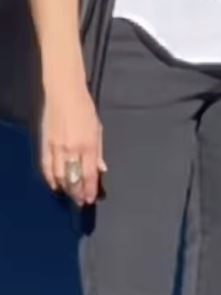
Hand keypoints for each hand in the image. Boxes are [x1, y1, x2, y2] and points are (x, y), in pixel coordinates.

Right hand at [41, 83, 105, 205]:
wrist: (64, 93)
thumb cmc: (84, 108)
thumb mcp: (98, 128)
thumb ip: (98, 151)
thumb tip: (101, 169)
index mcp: (88, 145)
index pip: (89, 174)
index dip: (89, 189)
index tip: (90, 199)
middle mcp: (72, 149)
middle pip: (73, 179)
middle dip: (77, 193)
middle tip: (80, 201)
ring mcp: (56, 148)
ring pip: (59, 177)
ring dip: (65, 188)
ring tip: (70, 194)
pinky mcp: (45, 145)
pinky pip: (47, 167)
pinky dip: (50, 179)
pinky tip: (55, 184)